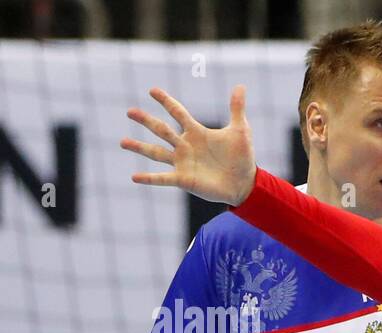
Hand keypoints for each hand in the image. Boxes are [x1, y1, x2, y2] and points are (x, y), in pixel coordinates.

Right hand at [122, 85, 256, 205]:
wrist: (245, 184)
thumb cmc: (242, 157)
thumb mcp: (240, 131)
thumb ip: (236, 108)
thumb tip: (240, 86)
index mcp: (196, 132)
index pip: (178, 113)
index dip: (166, 102)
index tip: (152, 90)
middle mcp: (185, 146)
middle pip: (161, 130)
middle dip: (146, 120)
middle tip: (130, 111)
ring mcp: (182, 163)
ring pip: (156, 153)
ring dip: (139, 147)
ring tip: (122, 142)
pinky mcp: (183, 179)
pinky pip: (163, 178)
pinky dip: (149, 178)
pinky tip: (134, 177)